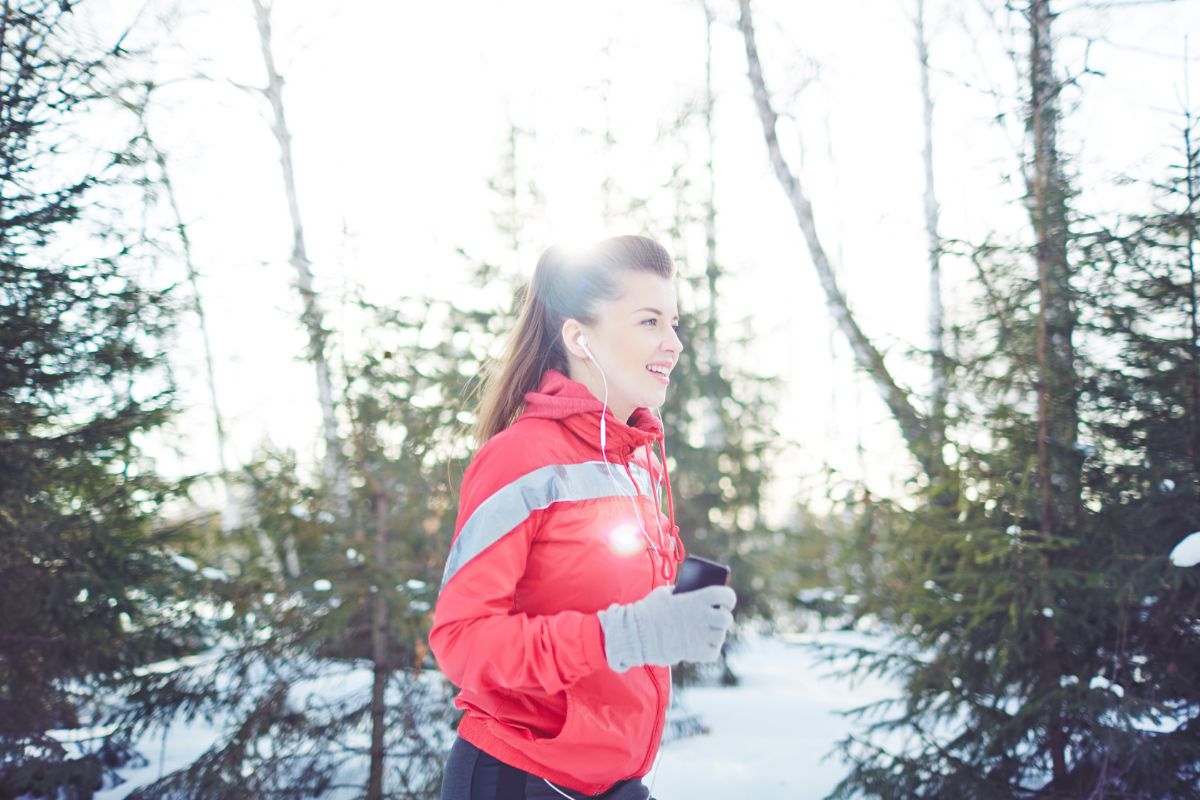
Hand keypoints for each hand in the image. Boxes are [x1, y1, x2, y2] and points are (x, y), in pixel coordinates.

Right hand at [597, 585, 735, 672]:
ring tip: (704, 630)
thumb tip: (694, 594)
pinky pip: (712, 651)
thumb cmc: (649, 611)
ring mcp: (700, 637)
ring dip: (715, 633)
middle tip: (715, 617)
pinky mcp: (694, 653)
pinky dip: (710, 648)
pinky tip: (700, 643)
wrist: (636, 634)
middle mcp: (702, 618)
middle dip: (722, 617)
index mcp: (697, 599)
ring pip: (720, 636)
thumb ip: (683, 593)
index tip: (725, 600)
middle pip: (726, 619)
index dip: (728, 598)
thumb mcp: (666, 593)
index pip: (726, 596)